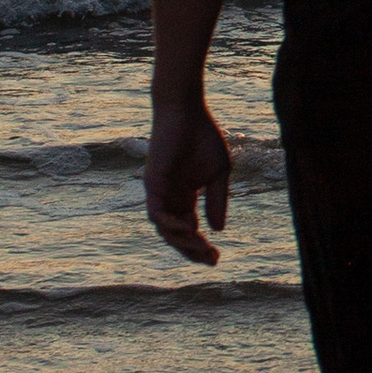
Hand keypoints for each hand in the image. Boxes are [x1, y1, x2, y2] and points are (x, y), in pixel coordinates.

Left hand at [146, 97, 231, 262]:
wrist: (186, 112)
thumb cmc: (203, 137)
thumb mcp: (219, 173)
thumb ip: (217, 200)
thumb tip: (217, 230)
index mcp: (185, 196)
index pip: (189, 229)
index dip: (200, 246)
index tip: (217, 258)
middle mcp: (170, 198)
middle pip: (176, 235)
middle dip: (192, 250)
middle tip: (212, 260)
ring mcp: (159, 192)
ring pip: (165, 229)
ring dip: (182, 242)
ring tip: (202, 247)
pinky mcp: (152, 184)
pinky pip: (157, 213)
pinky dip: (171, 225)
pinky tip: (190, 229)